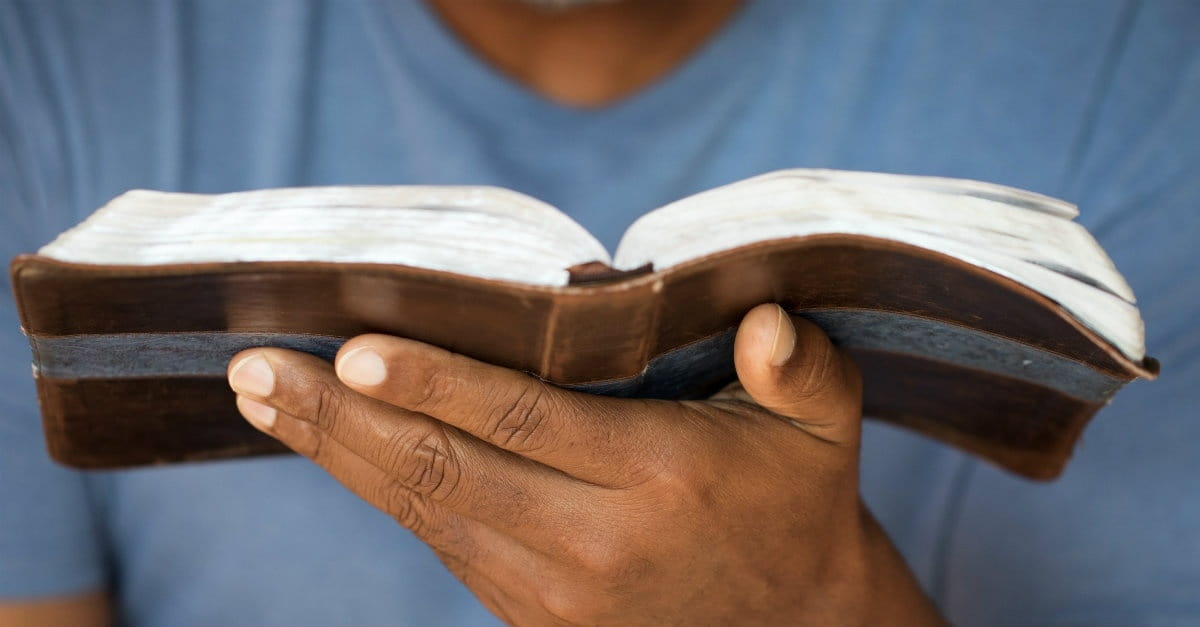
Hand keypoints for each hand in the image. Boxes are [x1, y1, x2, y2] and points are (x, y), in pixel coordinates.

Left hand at [227, 304, 943, 625]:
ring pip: (423, 513)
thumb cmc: (794, 502)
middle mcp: (593, 543)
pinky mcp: (528, 614)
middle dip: (340, 419)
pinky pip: (439, 542)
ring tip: (263, 397)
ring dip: (336, 454)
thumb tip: (763, 322)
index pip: (526, 423)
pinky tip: (334, 446)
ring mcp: (551, 591)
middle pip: (443, 473)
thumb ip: (800, 368)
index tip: (354, 347)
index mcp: (658, 482)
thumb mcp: (821, 427)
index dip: (437, 383)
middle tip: (256, 366)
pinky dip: (379, 488)